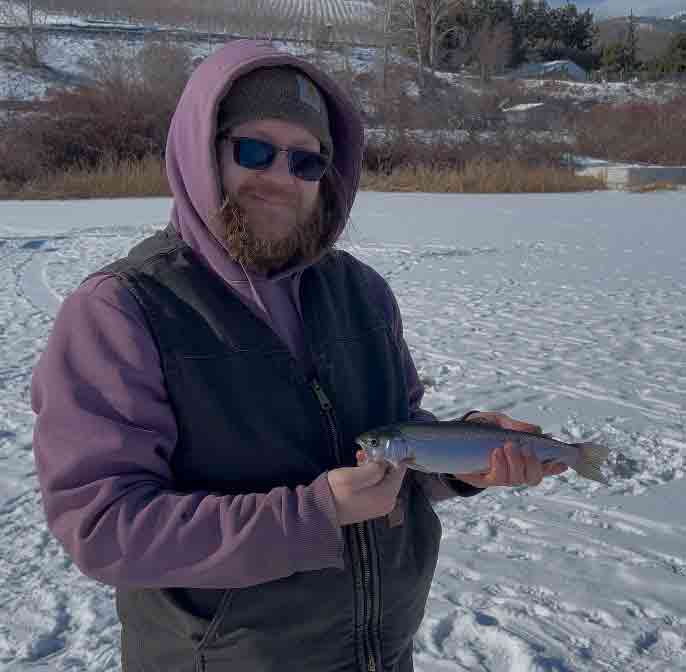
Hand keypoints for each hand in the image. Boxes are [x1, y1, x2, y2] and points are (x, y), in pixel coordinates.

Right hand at [327, 459, 412, 526]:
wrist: (320, 510)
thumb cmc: (336, 492)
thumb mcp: (354, 476)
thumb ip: (374, 468)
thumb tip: (385, 460)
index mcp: (387, 495)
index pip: (400, 470)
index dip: (393, 456)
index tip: (382, 446)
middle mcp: (388, 502)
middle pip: (392, 474)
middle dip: (380, 461)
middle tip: (365, 452)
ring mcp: (380, 505)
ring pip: (383, 478)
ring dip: (373, 466)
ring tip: (359, 457)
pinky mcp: (372, 504)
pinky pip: (377, 485)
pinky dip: (370, 476)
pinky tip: (358, 467)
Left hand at [453, 412, 567, 487]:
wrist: (451, 436)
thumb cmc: (480, 428)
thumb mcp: (498, 422)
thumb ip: (515, 426)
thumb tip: (536, 430)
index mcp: (521, 457)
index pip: (543, 466)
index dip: (554, 467)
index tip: (563, 461)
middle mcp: (513, 470)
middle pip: (533, 478)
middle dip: (533, 464)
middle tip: (524, 447)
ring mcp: (499, 477)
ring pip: (517, 479)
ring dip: (515, 463)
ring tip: (506, 446)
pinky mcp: (483, 479)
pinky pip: (497, 478)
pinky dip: (500, 465)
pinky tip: (496, 453)